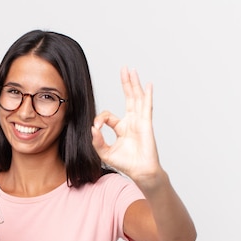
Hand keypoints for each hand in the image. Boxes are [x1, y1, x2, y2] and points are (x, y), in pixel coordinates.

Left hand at [91, 67, 162, 181]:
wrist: (140, 171)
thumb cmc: (126, 164)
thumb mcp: (105, 152)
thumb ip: (97, 141)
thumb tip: (91, 128)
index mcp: (121, 128)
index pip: (108, 116)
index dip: (100, 119)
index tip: (95, 128)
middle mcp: (131, 122)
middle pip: (128, 98)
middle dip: (125, 83)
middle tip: (124, 69)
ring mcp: (140, 121)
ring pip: (136, 98)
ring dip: (133, 84)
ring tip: (131, 70)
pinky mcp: (146, 124)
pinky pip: (147, 107)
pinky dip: (147, 95)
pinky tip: (148, 85)